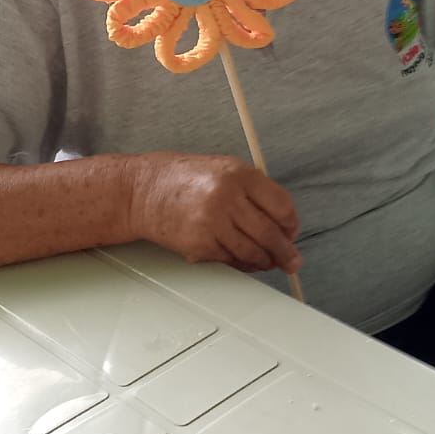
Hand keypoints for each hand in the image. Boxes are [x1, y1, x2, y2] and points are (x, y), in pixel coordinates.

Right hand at [129, 153, 300, 274]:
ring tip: (268, 263)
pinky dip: (241, 264)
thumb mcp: (224, 169)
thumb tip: (282, 221)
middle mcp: (227, 197)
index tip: (292, 233)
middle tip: (291, 261)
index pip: (281, 206)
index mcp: (239, 174)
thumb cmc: (182, 178)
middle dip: (285, 252)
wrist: (142, 191)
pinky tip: (243, 260)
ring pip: (252, 252)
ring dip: (264, 262)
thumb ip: (254, 190)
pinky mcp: (199, 244)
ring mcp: (212, 223)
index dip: (291, 225)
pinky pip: (230, 260)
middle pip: (270, 234)